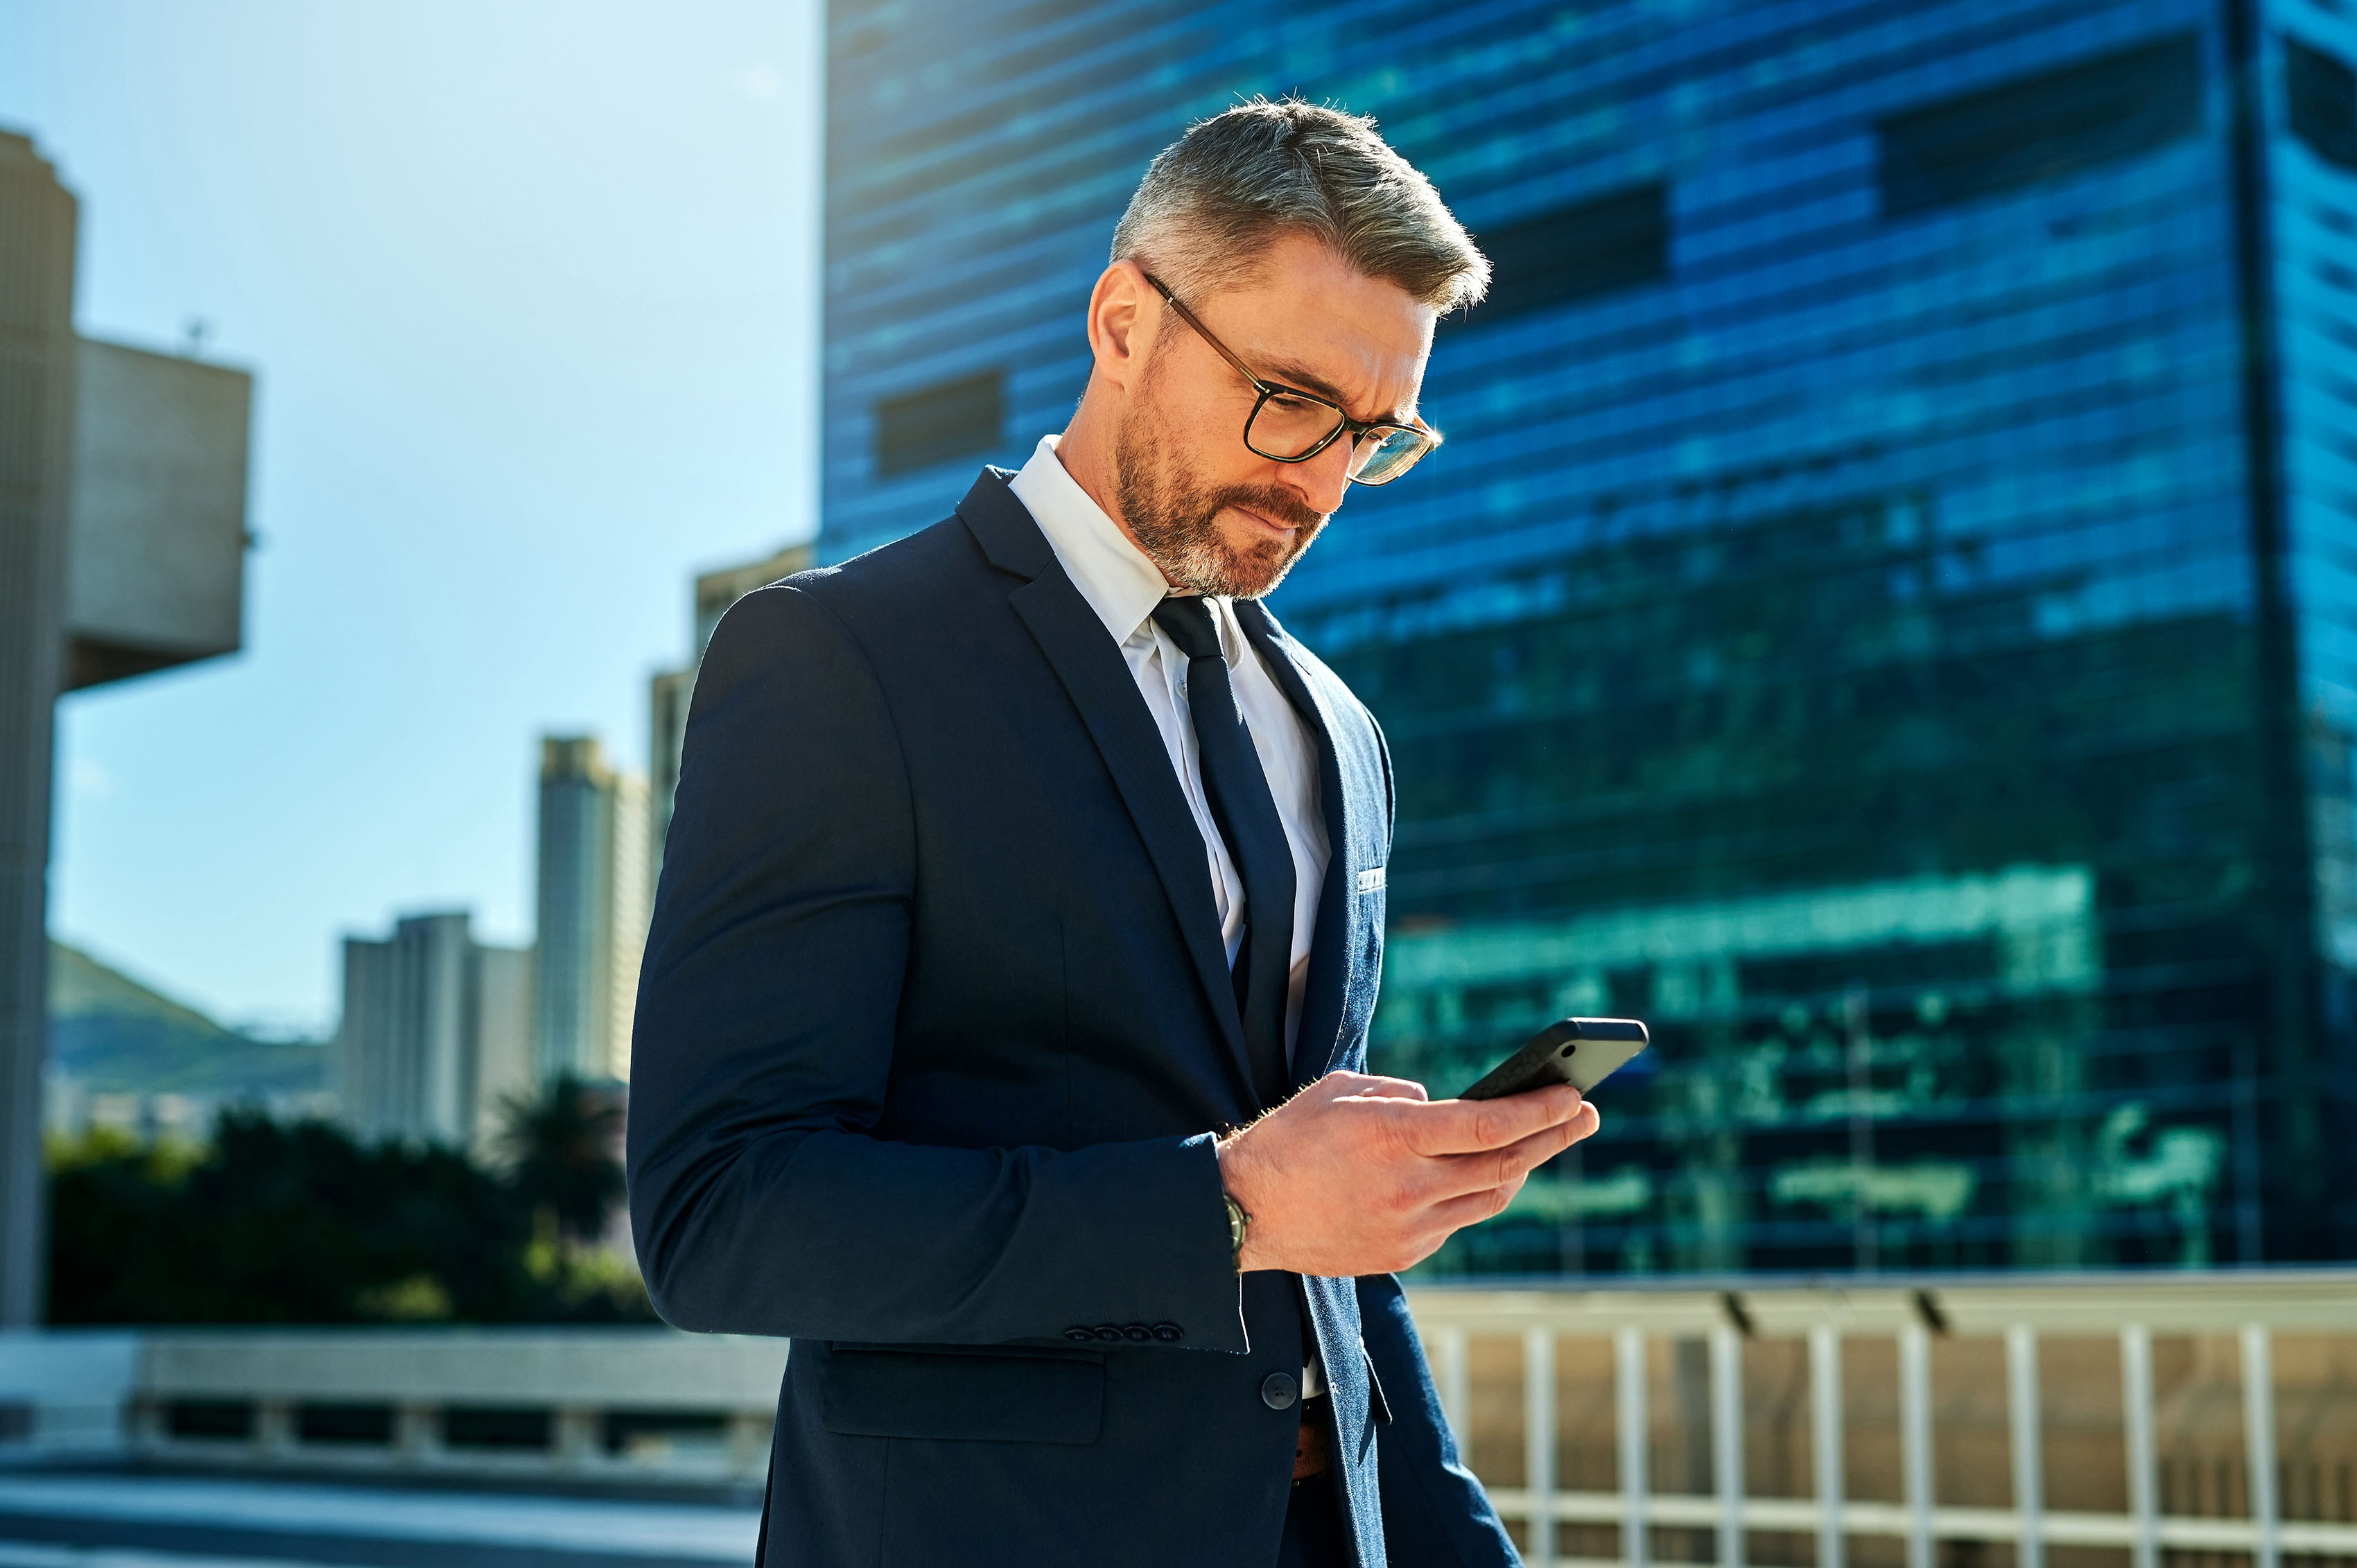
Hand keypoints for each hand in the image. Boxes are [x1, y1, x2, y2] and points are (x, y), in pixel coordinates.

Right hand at [1213, 1072, 1598, 1275]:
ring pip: (1489, 1198)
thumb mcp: (1340, 1090)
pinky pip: (1456, 1222)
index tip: (1570, 1094)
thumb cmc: (1287, 1141)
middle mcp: (1408, 1185)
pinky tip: (1480, 1176)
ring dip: (1520, 1168)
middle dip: (1553, 1136)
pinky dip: (1475, 1195)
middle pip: (1504, 1163)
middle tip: (1585, 1115)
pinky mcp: (1402, 1254)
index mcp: (1393, 1135)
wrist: (1244, 1213)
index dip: (1539, 1110)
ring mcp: (1409, 1226)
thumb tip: (1443, 1108)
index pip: (1488, 1123)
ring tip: (1540, 1144)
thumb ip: (1401, 1094)